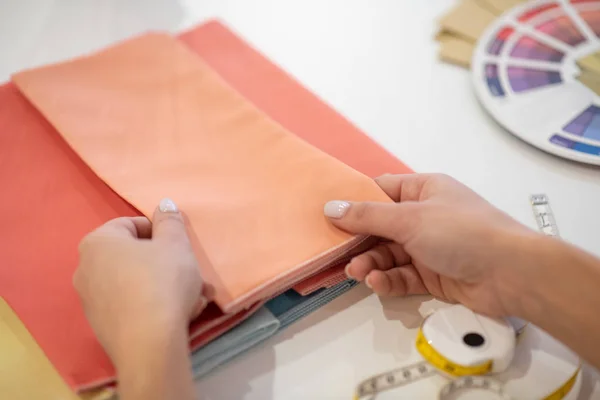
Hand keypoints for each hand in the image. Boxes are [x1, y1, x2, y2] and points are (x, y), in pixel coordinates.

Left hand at [73, 198, 205, 364]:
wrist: (149, 345)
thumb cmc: (162, 283)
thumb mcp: (176, 245)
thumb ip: (170, 221)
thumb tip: (164, 204)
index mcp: (98, 242)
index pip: (131, 224)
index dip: (160, 231)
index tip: (180, 245)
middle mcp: (85, 268)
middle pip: (133, 256)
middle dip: (166, 263)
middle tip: (191, 272)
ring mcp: (90, 299)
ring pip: (135, 282)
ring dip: (164, 285)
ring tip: (193, 297)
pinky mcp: (100, 326)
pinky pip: (131, 304)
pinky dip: (153, 304)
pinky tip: (177, 314)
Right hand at [324, 173, 538, 316]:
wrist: (510, 274)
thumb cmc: (463, 232)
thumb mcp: (410, 219)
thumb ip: (368, 216)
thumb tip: (332, 207)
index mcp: (423, 190)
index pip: (381, 191)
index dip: (356, 202)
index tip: (329, 215)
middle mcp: (424, 216)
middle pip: (380, 226)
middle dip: (360, 240)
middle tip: (338, 253)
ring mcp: (429, 247)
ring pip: (388, 254)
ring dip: (371, 263)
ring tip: (359, 273)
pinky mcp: (433, 275)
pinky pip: (402, 275)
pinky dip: (388, 280)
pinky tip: (377, 283)